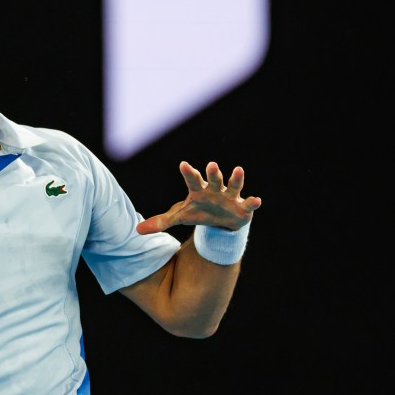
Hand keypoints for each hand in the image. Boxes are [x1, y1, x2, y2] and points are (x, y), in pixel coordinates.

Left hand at [137, 161, 261, 234]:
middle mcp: (215, 190)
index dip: (188, 173)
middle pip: (213, 179)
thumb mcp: (179, 217)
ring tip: (238, 169)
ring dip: (235, 179)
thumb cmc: (198, 213)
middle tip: (212, 164)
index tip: (183, 165)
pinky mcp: (242, 207)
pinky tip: (257, 200)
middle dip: (213, 173)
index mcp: (198, 191)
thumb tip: (138, 230)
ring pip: (233, 186)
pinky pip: (248, 203)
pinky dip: (252, 202)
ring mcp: (229, 197)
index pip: (192, 180)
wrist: (220, 223)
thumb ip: (160, 222)